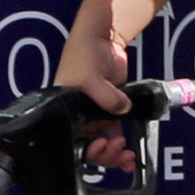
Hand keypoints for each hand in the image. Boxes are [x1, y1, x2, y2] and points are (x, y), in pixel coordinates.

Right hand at [54, 0, 136, 170]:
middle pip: (89, 147)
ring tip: (128, 157)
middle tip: (119, 150)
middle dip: (105, 155)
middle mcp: (77, 117)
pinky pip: (114, 132)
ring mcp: (94, 114)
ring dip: (115, 154)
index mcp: (63, 112)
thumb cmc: (84, 53)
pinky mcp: (111, 108)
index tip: (102, 145)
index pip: (72, 142)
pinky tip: (131, 155)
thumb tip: (123, 110)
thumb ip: (107, 97)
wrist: (102, 37)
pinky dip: (122, 146)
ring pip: (103, 143)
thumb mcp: (90, 77)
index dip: (88, 150)